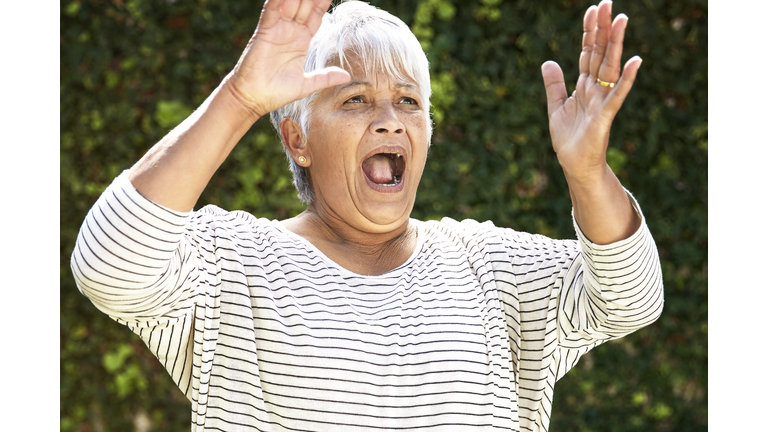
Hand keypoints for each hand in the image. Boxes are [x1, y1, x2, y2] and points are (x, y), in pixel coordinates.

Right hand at [226, 0, 350, 117]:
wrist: (254, 99)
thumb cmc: (276, 92)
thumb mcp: (306, 85)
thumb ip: (325, 77)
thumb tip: (347, 76)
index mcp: (301, 40)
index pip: (316, 15)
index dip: (323, 2)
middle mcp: (290, 31)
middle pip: (305, 5)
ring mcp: (277, 29)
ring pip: (289, 4)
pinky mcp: (264, 32)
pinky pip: (271, 12)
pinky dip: (276, 1)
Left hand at [541, 0, 640, 182]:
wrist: (575, 165)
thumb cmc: (569, 139)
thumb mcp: (555, 107)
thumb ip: (554, 84)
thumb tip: (548, 61)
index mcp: (583, 86)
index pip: (588, 53)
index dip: (589, 32)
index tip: (592, 9)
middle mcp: (595, 89)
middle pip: (600, 54)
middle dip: (603, 30)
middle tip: (608, 3)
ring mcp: (602, 101)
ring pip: (610, 68)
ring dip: (616, 45)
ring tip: (621, 20)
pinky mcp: (605, 116)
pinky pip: (616, 95)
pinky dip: (626, 79)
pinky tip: (635, 61)